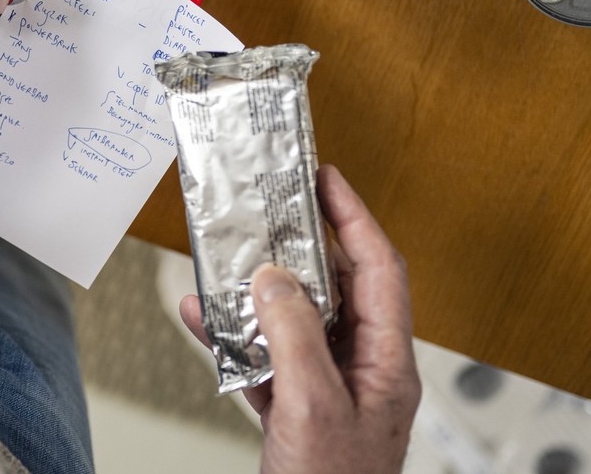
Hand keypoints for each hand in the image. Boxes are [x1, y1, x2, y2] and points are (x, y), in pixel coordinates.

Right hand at [178, 165, 420, 473]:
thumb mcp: (313, 406)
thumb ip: (296, 336)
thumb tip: (276, 279)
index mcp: (387, 365)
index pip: (380, 269)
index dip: (355, 217)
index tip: (327, 177)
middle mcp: (363, 371)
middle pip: (336, 288)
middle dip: (299, 247)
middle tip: (270, 208)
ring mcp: (329, 391)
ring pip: (294, 321)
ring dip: (256, 292)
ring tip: (228, 259)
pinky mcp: (295, 412)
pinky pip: (264, 359)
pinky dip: (233, 338)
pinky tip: (203, 319)